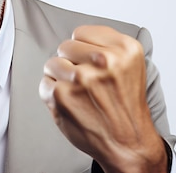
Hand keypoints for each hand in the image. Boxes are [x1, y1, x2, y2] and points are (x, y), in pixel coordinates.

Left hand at [39, 25, 167, 172]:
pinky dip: (52, 94)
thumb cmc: (125, 105)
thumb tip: (75, 37)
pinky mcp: (62, 94)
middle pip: (65, 46)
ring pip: (52, 63)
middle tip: (85, 81)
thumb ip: (106, 44)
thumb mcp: (130, 64)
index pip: (82, 33)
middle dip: (71, 62)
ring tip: (77, 92)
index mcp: (124, 48)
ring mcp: (81, 77)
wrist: (128, 142)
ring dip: (60, 77)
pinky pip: (45, 83)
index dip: (83, 50)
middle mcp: (104, 60)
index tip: (91, 64)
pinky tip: (70, 103)